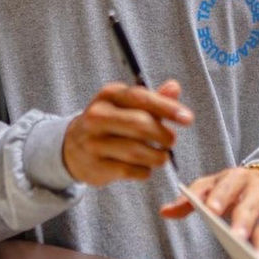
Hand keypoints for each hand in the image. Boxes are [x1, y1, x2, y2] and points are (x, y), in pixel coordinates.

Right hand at [63, 80, 191, 186]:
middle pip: (140, 124)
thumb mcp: (125, 105)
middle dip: (163, 135)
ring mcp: (94, 142)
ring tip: (161, 156)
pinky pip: (130, 170)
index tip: (187, 118)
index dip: (167, 108)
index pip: (141, 98)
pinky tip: (144, 167)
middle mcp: (97, 116)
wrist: (71, 148)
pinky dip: (144, 171)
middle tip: (171, 141)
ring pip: (137, 151)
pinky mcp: (96, 166)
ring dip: (157, 156)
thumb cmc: (107, 123)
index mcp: (108, 95)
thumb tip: (174, 87)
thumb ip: (152, 98)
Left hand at [160, 167, 258, 258]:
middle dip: (244, 224)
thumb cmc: (233, 186)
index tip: (212, 209)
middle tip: (237, 239)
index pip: (228, 186)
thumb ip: (191, 198)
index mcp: (239, 178)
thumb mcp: (212, 184)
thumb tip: (165, 211)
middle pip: (251, 209)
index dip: (220, 197)